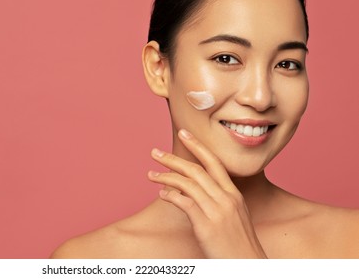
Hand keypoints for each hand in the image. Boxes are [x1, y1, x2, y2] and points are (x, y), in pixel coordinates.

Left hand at [147, 129, 266, 257]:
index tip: (184, 133)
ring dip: (165, 176)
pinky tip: (162, 194)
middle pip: (196, 170)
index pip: (214, 162)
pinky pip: (184, 202)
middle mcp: (226, 198)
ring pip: (187, 183)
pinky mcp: (207, 225)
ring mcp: (217, 211)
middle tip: (155, 152)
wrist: (248, 265)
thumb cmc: (238, 244)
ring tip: (150, 174)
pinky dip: (171, 195)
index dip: (198, 146)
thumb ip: (217, 200)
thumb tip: (192, 190)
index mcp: (234, 194)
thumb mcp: (234, 216)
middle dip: (173, 158)